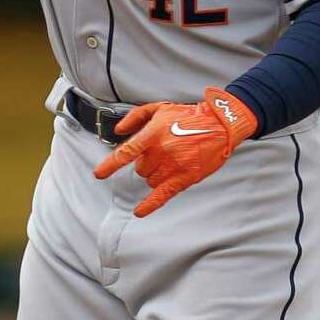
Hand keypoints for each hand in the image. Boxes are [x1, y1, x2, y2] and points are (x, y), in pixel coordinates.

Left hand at [93, 87, 257, 217]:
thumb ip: (135, 117)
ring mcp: (174, 166)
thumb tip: (118, 130)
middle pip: (140, 168)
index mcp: (153, 134)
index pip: (126, 152)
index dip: (110, 165)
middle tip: (162, 152)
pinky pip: (162, 195)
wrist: (219, 125)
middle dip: (147, 162)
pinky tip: (139, 211)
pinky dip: (149, 205)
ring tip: (170, 161)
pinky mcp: (185, 178)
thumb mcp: (160, 108)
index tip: (99, 174)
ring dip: (155, 174)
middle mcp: (162, 151)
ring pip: (150, 180)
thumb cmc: (189, 116)